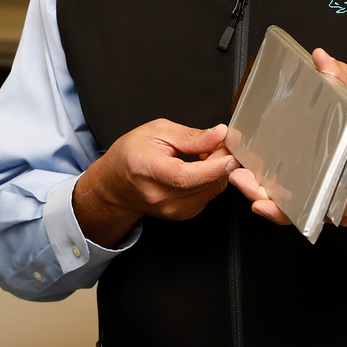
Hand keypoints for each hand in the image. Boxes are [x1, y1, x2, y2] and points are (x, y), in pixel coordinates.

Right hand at [72, 120, 236, 248]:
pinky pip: (208, 197)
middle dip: (221, 161)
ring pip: (211, 191)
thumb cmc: (132, 154)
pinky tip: (199, 169)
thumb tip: (219, 134)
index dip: (214, 166)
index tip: (231, 153)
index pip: (186, 176)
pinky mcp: (182, 215)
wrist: (116, 184)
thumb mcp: (157, 131)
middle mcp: (160, 196)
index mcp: (148, 171)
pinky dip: (210, 181)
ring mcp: (171, 210)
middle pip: (205, 184)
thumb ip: (190, 136)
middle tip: (218, 143)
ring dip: (217, 171)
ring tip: (204, 154)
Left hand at [230, 48, 346, 227]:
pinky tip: (265, 192)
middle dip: (263, 193)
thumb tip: (320, 60)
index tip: (252, 177)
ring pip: (300, 213)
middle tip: (238, 176)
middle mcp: (346, 196)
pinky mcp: (339, 214)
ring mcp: (342, 210)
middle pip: (298, 204)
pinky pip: (308, 213)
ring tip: (244, 182)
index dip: (276, 184)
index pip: (310, 182)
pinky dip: (286, 204)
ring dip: (271, 199)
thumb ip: (343, 77)